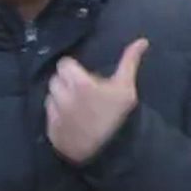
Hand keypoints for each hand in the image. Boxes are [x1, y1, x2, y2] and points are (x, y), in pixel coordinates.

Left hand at [45, 38, 148, 163]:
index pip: (64, 64)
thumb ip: (130, 61)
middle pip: (55, 79)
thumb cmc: (119, 115)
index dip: (73, 68)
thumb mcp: (127, 87)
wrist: (111, 150)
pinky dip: (57, 115)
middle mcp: (63, 97)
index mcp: (79, 83)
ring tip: (76, 106)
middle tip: (81, 91)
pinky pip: (49, 116)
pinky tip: (72, 121)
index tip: (84, 76)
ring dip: (60, 98)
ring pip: (50, 97)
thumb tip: (142, 40)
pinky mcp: (51, 130)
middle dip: (66, 82)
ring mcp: (55, 115)